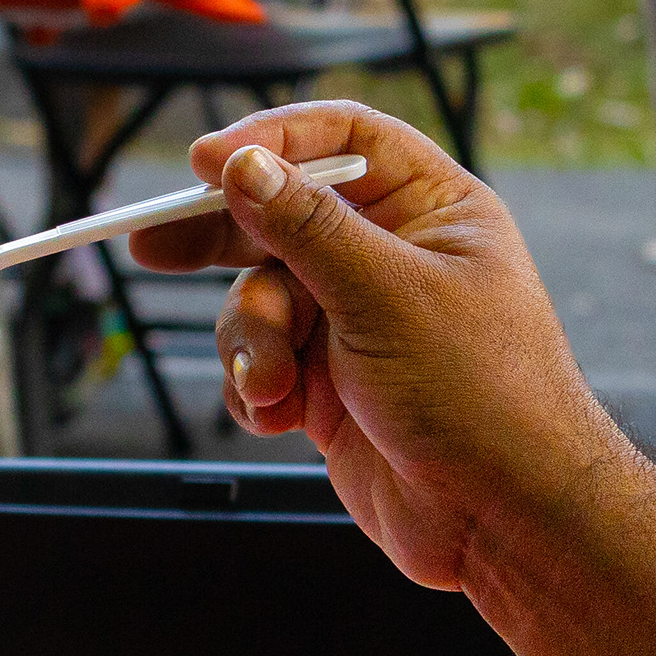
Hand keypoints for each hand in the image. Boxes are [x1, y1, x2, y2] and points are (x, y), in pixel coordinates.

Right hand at [127, 102, 621, 589]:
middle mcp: (393, 256)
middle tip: (151, 244)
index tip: (204, 162)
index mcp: (431, 208)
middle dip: (220, 238)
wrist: (505, 520)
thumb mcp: (385, 294)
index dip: (272, 139)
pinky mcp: (332, 385)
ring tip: (271, 385)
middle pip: (282, 215)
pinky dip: (258, 389)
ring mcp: (359, 323)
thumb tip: (242, 165)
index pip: (344, 136)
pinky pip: (264, 363)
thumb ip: (305, 227)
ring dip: (250, 342)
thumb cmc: (482, 395)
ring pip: (261, 299)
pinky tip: (278, 417)